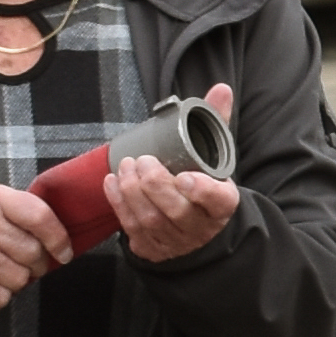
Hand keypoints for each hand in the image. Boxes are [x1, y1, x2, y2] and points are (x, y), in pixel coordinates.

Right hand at [0, 175, 70, 309]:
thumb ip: (23, 210)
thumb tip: (59, 239)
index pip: (39, 216)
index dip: (58, 238)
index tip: (63, 252)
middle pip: (33, 253)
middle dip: (36, 263)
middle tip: (23, 260)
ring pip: (20, 279)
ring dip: (17, 279)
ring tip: (0, 268)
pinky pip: (2, 297)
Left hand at [111, 81, 241, 263]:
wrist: (194, 225)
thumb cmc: (201, 183)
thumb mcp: (213, 156)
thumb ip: (216, 122)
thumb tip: (220, 88)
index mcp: (222, 203)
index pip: (218, 200)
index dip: (202, 191)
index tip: (184, 177)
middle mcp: (200, 227)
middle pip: (177, 212)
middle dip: (155, 186)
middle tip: (142, 162)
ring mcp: (175, 242)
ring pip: (150, 220)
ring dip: (132, 192)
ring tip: (125, 167)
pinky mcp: (152, 248)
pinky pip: (132, 228)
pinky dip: (119, 204)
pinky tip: (113, 183)